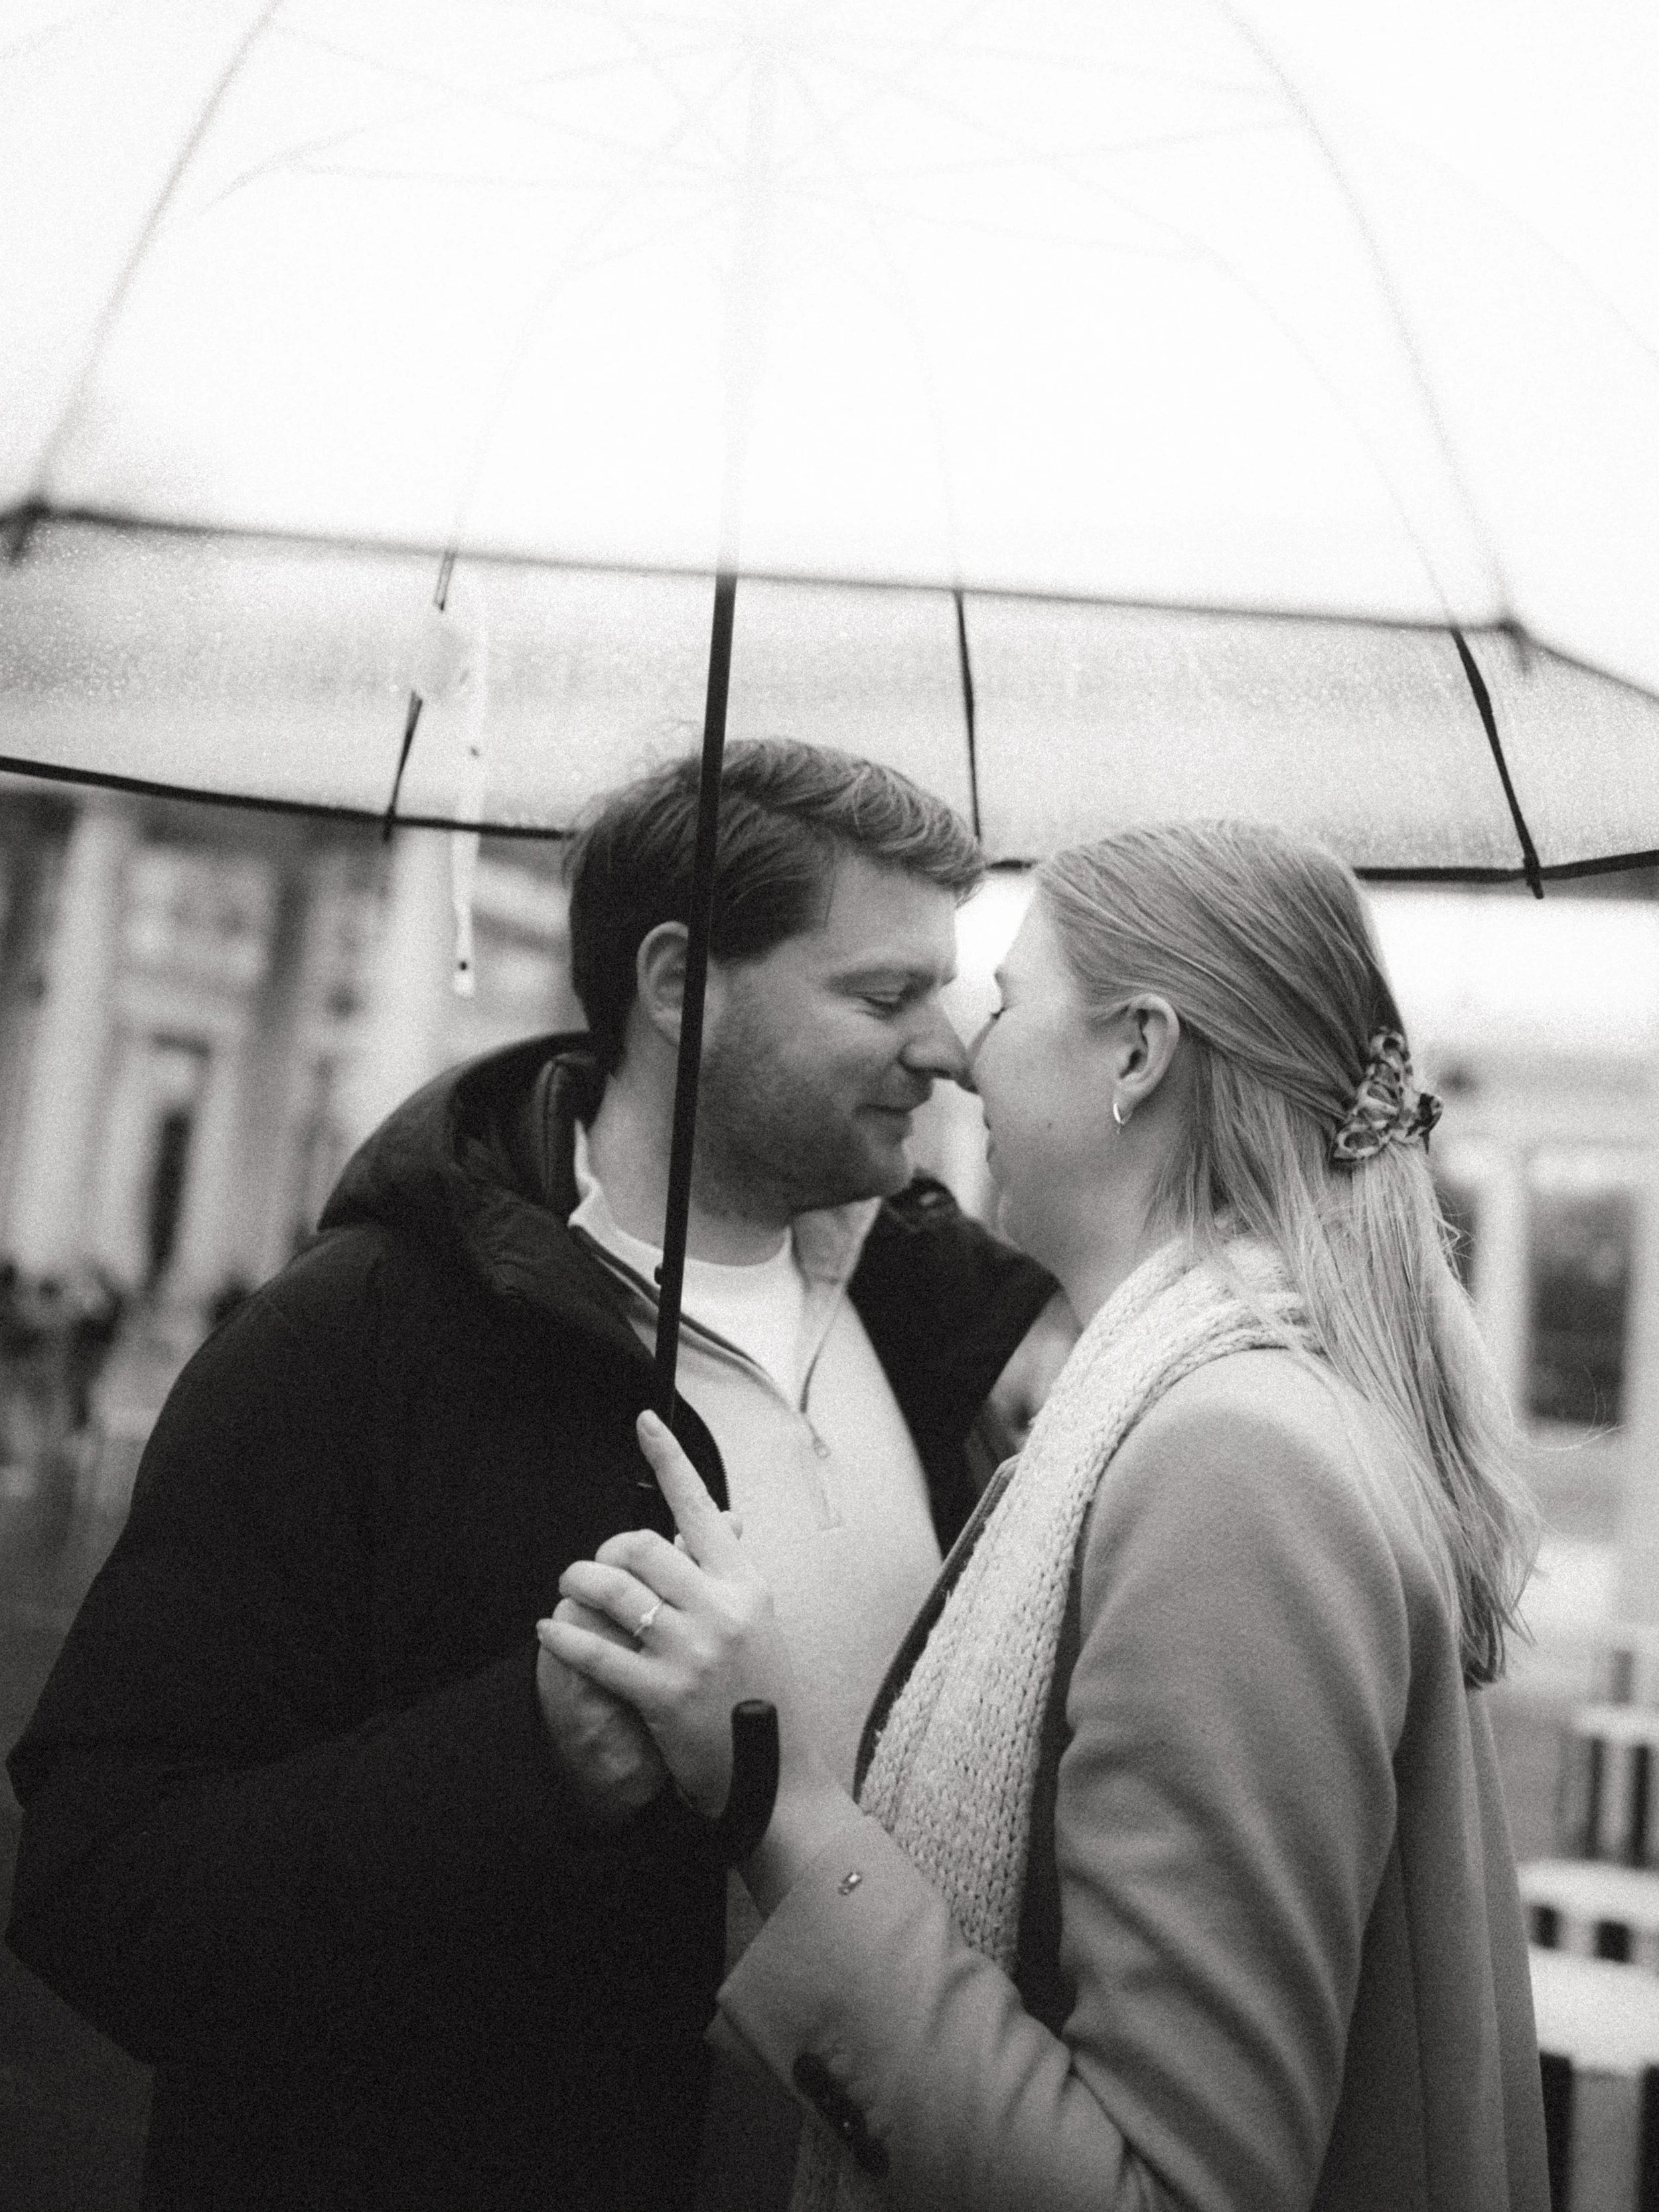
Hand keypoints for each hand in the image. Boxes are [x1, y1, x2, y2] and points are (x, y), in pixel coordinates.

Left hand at [538, 1412, 834, 1826]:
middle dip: (603, 1551)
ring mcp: (692, 1650)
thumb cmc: (766, 1698)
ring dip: (576, 1585)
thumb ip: (730, 1573)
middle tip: (590, 1569)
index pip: (703, 1507)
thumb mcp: (762, 1623)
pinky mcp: (663, 1693)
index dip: (670, 1459)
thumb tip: (719, 1518)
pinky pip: (596, 1651)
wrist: (778, 1777)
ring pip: (613, 1591)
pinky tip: (548, 1631)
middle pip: (642, 1545)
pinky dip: (563, 1638)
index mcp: (746, 1584)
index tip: (644, 1421)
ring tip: (566, 1591)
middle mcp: (721, 1608)